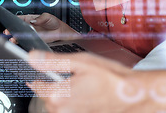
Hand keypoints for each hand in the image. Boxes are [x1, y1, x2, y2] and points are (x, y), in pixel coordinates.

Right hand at [2, 13, 79, 42]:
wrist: (61, 32)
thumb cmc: (54, 22)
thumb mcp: (48, 17)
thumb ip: (41, 18)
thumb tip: (33, 21)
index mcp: (30, 19)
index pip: (19, 19)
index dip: (13, 22)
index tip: (10, 25)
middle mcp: (28, 27)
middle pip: (17, 29)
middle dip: (11, 31)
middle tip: (8, 33)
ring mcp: (29, 35)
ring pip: (19, 36)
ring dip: (15, 38)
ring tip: (13, 40)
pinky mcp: (32, 42)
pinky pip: (24, 43)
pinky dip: (21, 44)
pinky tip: (19, 44)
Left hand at [27, 51, 165, 112]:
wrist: (133, 94)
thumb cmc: (112, 78)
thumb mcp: (81, 62)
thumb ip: (53, 61)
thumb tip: (31, 57)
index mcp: (58, 95)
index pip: (34, 83)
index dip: (38, 70)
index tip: (42, 64)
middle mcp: (61, 111)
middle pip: (45, 93)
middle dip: (54, 82)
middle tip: (74, 72)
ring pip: (57, 101)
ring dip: (65, 91)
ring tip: (85, 82)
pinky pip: (69, 107)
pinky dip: (74, 99)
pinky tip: (89, 91)